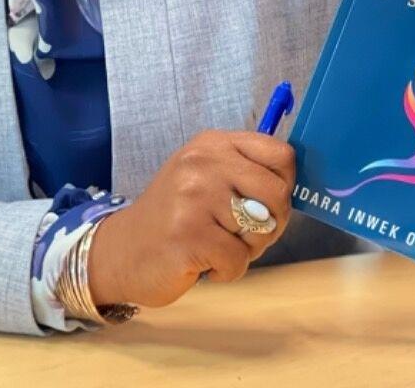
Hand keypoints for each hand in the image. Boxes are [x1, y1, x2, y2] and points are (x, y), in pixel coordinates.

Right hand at [88, 129, 294, 307]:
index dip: (284, 184)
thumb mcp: (205, 176)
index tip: (267, 202)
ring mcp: (193, 198)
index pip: (280, 153)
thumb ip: (244, 172)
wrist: (123, 249)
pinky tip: (203, 262)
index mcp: (212, 144)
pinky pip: (238, 260)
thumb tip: (292, 184)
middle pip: (277, 193)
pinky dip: (227, 271)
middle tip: (244, 234)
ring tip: (218, 245)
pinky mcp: (188, 236)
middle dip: (271, 224)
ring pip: (261, 230)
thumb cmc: (174, 215)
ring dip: (247, 249)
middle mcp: (203, 163)